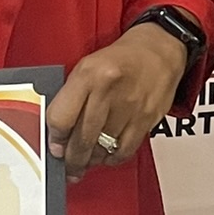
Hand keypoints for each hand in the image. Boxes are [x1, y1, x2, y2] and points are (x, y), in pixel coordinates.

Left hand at [46, 21, 188, 181]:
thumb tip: (57, 134)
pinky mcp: (146, 119)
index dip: (54, 139)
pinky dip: (112, 158)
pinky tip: (107, 155)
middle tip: (67, 165)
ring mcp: (130, 106)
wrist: (159, 49)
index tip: (54, 147)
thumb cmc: (121, 59)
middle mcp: (108, 90)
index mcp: (88, 75)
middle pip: (81, 139)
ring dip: (90, 161)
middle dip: (71, 160)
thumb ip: (70, 97)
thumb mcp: (87, 66)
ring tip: (86, 161)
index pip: (61, 118)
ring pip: (102, 149)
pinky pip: (124, 151)